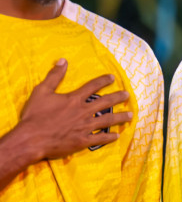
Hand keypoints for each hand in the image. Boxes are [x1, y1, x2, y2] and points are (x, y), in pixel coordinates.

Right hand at [8, 60, 130, 161]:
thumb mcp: (41, 91)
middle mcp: (83, 112)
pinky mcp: (83, 141)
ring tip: (131, 115)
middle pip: (105, 102)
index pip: (92, 86)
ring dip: (121, 117)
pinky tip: (117, 136)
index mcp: (74, 99)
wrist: (32, 138)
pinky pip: (100, 138)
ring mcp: (85, 127)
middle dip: (118, 97)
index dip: (103, 81)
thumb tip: (63, 60)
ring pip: (108, 121)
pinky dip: (110, 137)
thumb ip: (54, 76)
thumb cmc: (35, 115)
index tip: (113, 77)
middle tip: (128, 95)